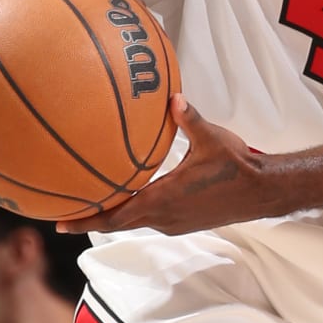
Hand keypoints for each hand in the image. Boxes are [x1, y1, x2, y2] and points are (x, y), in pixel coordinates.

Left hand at [67, 94, 266, 236]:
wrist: (261, 191)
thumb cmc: (237, 166)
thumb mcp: (212, 138)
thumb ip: (189, 118)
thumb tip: (173, 98)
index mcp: (164, 199)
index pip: (116, 218)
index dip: (86, 221)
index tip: (61, 222)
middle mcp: (164, 216)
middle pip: (118, 224)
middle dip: (90, 221)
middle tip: (62, 216)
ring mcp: (174, 222)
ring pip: (134, 222)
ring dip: (112, 217)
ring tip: (90, 205)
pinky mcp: (182, 222)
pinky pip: (149, 219)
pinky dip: (132, 213)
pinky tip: (128, 198)